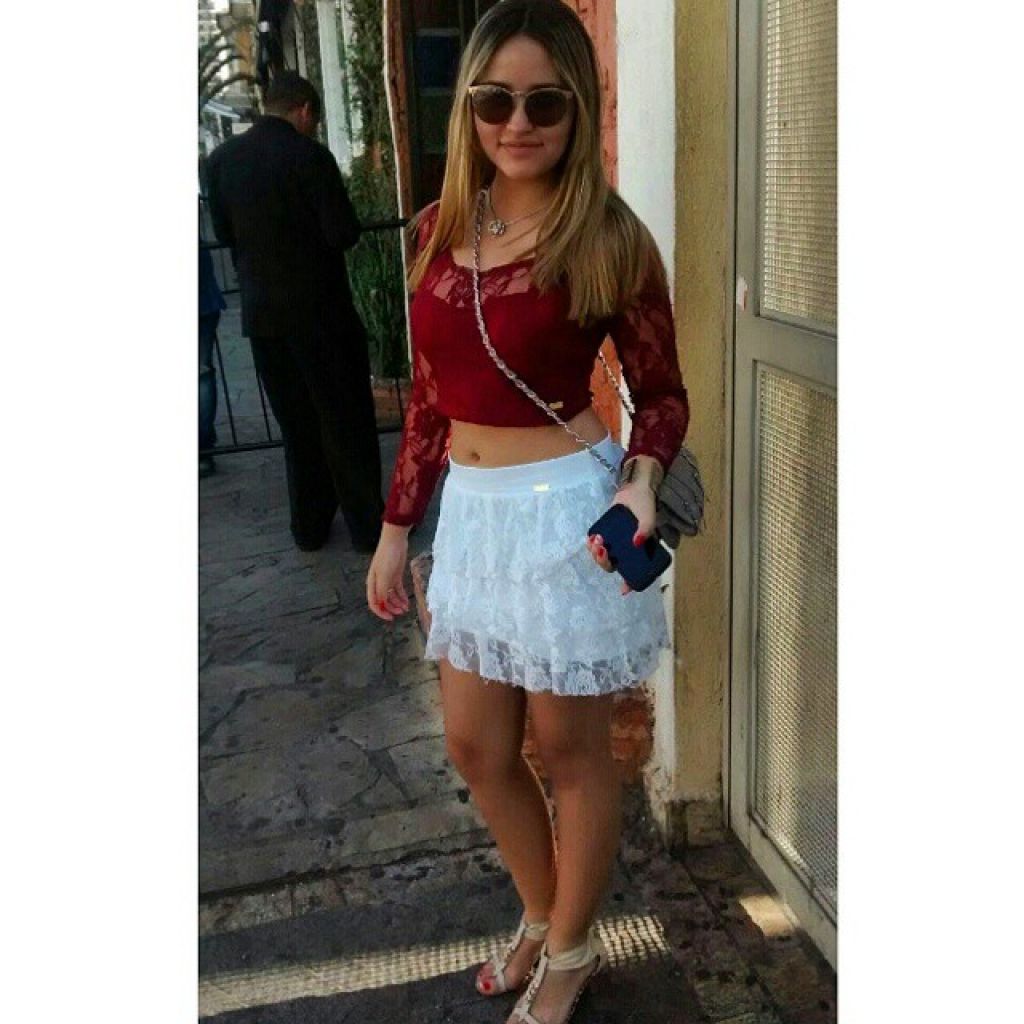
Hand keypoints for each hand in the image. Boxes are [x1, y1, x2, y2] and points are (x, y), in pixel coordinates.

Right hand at [366, 525, 410, 620]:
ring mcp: (387, 579)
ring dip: (397, 604)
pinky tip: (407, 602)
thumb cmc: (387, 557)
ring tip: (406, 609)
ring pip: (391, 596)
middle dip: (391, 609)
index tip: (390, 618)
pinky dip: (402, 597)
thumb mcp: (384, 576)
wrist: (395, 541)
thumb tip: (382, 604)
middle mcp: (378, 583)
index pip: (373, 603)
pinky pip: (398, 590)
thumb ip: (382, 591)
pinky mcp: (396, 575)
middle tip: (401, 613)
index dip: (381, 612)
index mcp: (372, 584)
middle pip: (383, 601)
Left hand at [586, 479, 656, 595]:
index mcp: (640, 551)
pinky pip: (596, 543)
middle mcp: (627, 549)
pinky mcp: (607, 532)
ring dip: (596, 554)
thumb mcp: (649, 518)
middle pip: (613, 565)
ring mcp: (616, 541)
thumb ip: (645, 530)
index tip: (623, 589)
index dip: (630, 583)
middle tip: (602, 549)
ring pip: (603, 556)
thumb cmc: (645, 505)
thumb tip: (636, 543)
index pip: (635, 571)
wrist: (635, 487)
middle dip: (604, 561)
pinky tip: (590, 539)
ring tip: (596, 541)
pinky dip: (591, 544)